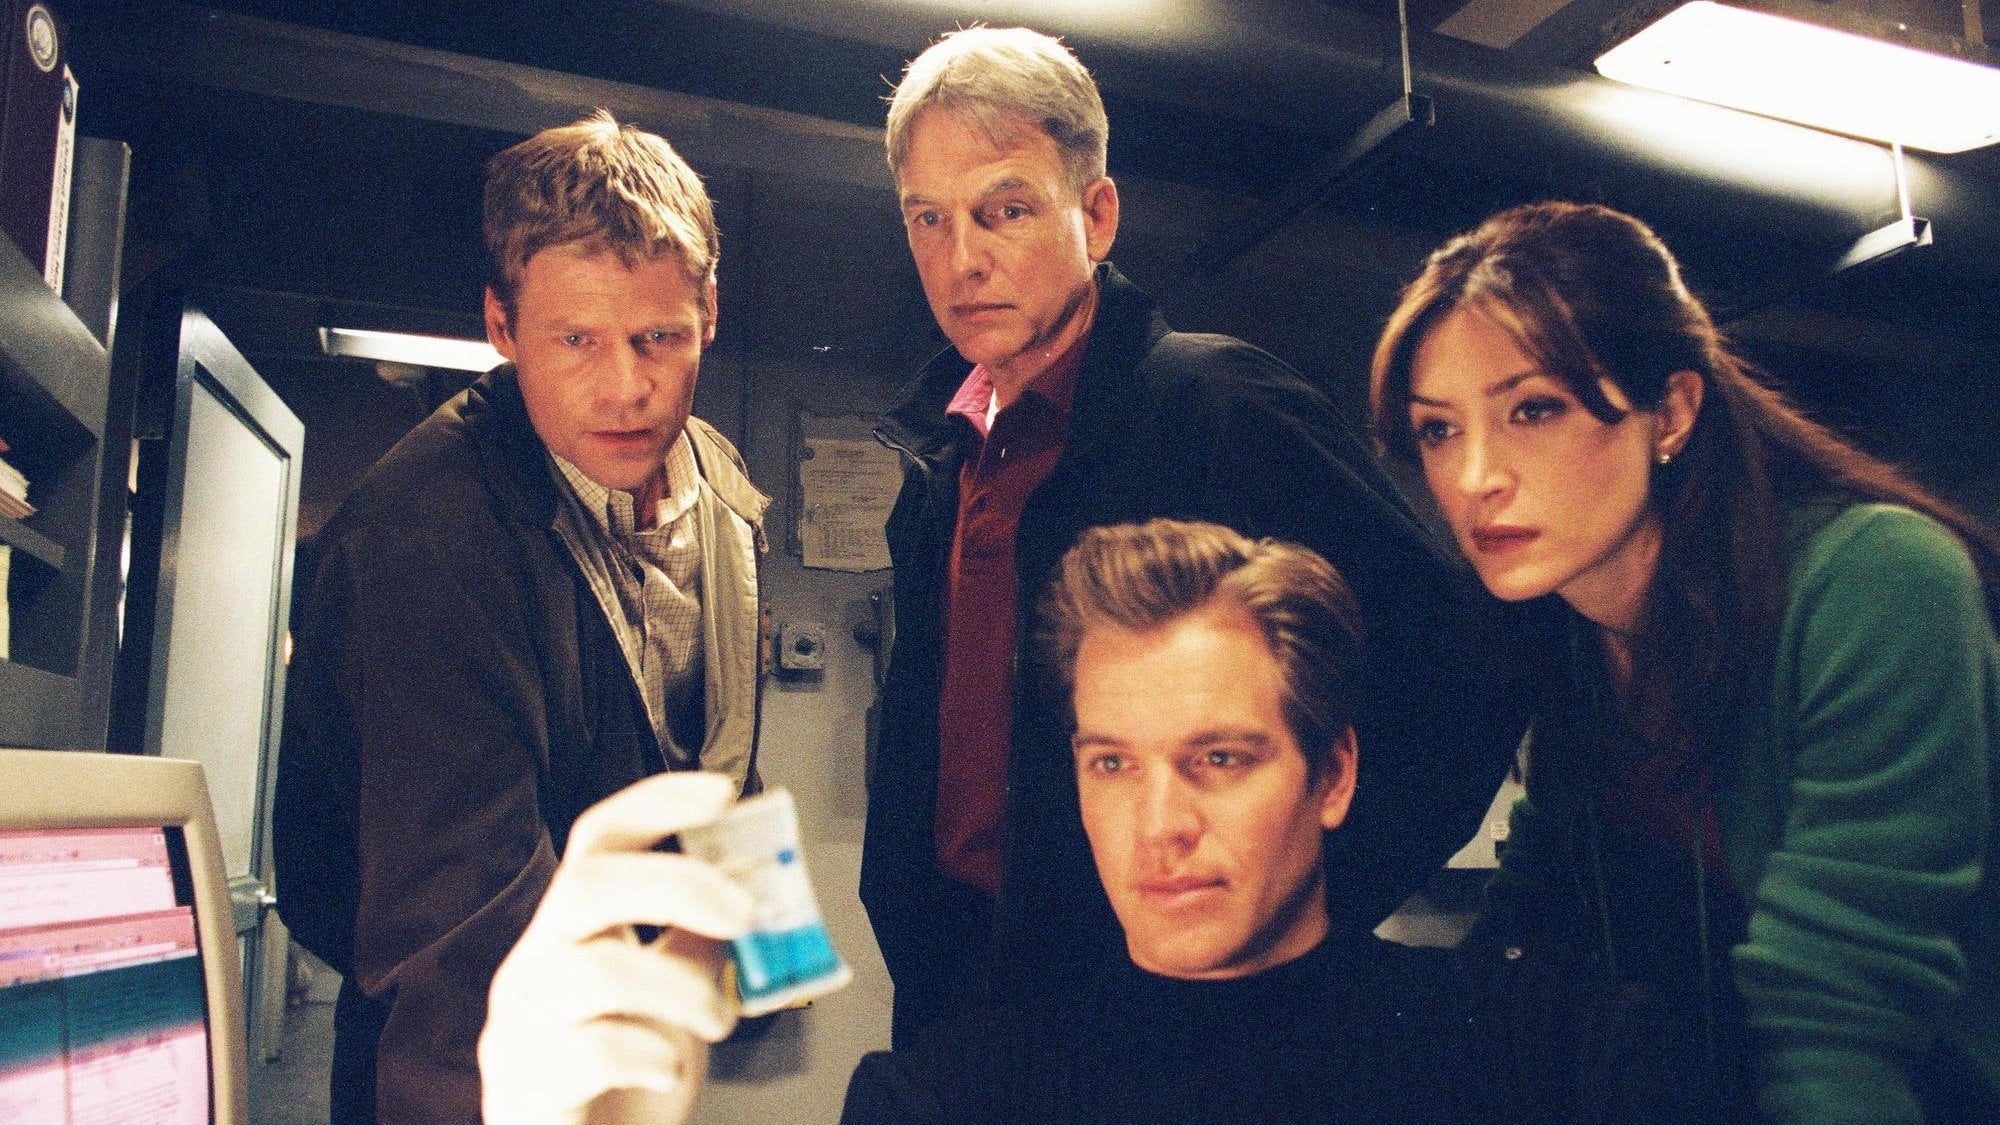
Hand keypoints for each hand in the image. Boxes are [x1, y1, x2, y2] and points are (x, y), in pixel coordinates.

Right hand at [479, 772, 752, 1124]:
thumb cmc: (628, 1088)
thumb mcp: (676, 1002)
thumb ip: (698, 944)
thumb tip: (751, 883)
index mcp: (568, 933)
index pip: (597, 840)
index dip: (656, 804)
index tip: (722, 794)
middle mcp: (530, 968)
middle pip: (586, 883)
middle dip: (679, 885)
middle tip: (747, 914)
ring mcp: (517, 1026)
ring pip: (597, 969)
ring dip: (684, 990)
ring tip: (721, 1022)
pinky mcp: (523, 1086)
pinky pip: (591, 1048)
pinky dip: (650, 1055)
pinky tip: (666, 1072)